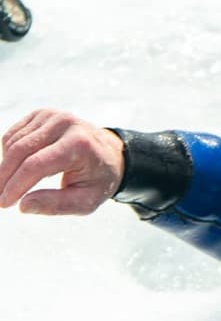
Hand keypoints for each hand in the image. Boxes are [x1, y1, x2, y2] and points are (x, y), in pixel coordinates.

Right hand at [0, 109, 124, 214]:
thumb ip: (57, 204)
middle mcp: (64, 124)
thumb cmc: (97, 181)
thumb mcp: (87, 200)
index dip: (16, 185)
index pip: (36, 165)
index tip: (3, 203)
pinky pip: (13, 135)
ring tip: (6, 188)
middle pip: (20, 151)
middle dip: (4, 177)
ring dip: (4, 167)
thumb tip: (23, 206)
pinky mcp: (40, 114)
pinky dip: (8, 154)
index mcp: (79, 144)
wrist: (109, 155)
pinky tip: (14, 170)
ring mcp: (51, 116)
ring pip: (13, 143)